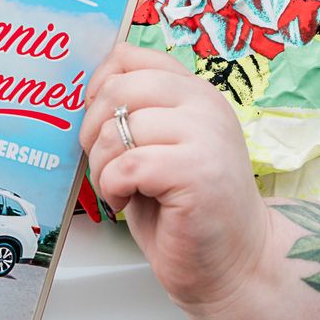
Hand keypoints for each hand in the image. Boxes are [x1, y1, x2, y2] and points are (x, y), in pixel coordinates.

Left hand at [81, 44, 276, 314]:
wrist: (233, 263)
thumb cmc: (186, 210)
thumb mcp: (160, 146)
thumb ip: (136, 113)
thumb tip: (85, 95)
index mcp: (195, 92)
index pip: (129, 56)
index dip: (98, 86)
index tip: (99, 122)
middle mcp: (204, 105)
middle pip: (117, 89)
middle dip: (92, 130)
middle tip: (104, 164)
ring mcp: (204, 136)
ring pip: (115, 129)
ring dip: (100, 166)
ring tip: (118, 188)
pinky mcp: (195, 172)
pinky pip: (125, 165)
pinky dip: (112, 187)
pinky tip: (125, 202)